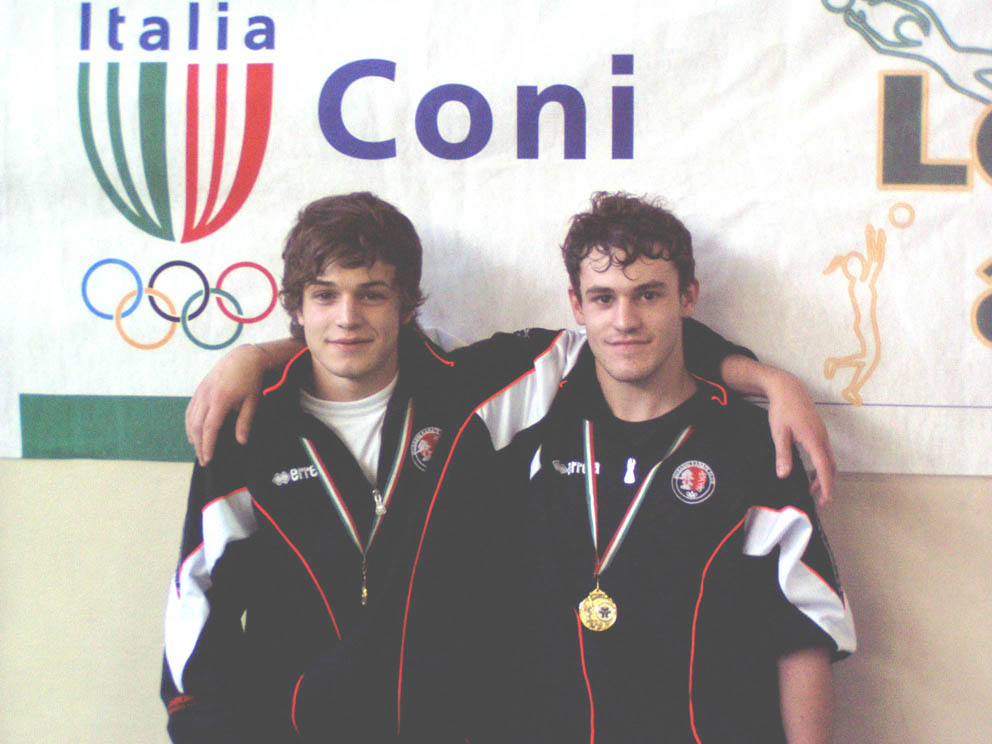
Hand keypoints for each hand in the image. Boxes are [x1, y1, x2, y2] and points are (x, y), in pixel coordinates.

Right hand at [185, 344, 267, 464]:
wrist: (243, 358)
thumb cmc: (251, 380)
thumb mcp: (252, 402)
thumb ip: (245, 422)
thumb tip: (241, 441)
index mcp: (221, 400)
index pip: (210, 428)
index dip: (208, 445)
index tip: (208, 459)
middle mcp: (207, 397)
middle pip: (196, 426)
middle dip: (199, 445)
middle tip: (204, 460)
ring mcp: (201, 392)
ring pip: (190, 418)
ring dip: (192, 436)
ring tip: (198, 449)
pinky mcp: (199, 389)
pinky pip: (190, 409)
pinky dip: (189, 423)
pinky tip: (192, 433)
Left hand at [765, 370, 835, 504]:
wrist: (788, 388)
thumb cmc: (782, 409)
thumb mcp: (779, 433)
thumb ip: (783, 455)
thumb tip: (784, 475)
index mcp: (814, 439)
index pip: (824, 467)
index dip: (825, 485)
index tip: (826, 499)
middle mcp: (822, 437)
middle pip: (830, 466)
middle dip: (827, 484)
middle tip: (820, 501)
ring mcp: (822, 434)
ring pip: (828, 459)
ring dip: (824, 475)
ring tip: (813, 490)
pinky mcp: (819, 431)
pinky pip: (825, 452)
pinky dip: (822, 465)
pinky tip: (811, 470)